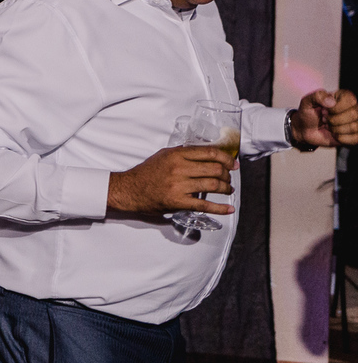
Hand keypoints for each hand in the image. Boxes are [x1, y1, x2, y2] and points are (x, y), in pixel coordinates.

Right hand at [107, 146, 235, 215]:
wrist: (130, 190)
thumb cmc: (146, 173)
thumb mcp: (163, 155)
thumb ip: (183, 153)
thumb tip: (205, 154)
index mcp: (177, 155)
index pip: (209, 153)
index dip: (226, 158)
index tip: (232, 164)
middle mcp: (179, 169)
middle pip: (214, 169)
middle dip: (226, 174)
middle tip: (228, 177)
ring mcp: (179, 186)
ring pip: (212, 185)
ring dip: (225, 188)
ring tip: (228, 190)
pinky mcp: (178, 202)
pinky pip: (204, 205)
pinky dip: (220, 208)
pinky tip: (228, 209)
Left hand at [291, 89, 357, 146]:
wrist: (305, 130)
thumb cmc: (308, 114)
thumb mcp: (307, 102)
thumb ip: (317, 96)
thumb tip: (331, 102)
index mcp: (344, 96)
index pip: (350, 101)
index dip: (334, 109)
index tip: (323, 111)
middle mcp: (353, 107)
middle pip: (353, 114)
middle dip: (333, 120)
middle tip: (324, 119)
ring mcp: (355, 121)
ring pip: (354, 127)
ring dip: (335, 129)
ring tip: (328, 126)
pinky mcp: (355, 134)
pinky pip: (355, 138)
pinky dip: (341, 138)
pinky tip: (334, 134)